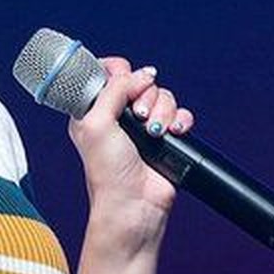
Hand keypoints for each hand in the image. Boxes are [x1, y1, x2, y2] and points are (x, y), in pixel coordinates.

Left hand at [66, 56, 194, 228]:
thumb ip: (113, 89)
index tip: (122, 76)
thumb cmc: (108, 171)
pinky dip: (180, 120)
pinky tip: (172, 133)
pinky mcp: (166, 136)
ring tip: (153, 132)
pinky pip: (180, 113)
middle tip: (137, 117)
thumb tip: (139, 74)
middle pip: (141, 81)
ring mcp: (143, 125)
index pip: (107, 73)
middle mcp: (118, 115)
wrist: (135, 203)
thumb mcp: (97, 123)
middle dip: (144, 96)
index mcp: (93, 110)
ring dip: (162, 111)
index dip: (118, 70)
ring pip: (162, 96)